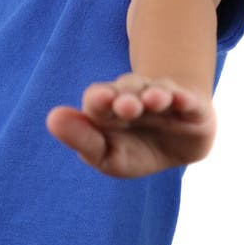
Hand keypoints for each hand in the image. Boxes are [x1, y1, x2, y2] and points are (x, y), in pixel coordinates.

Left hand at [46, 73, 216, 178]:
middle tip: (122, 105)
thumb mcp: (108, 155)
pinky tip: (178, 99)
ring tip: (150, 101)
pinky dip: (181, 97)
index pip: (98, 99)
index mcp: (110, 106)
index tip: (97, 102)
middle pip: (126, 88)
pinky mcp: (191, 105)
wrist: (181, 143)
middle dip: (124, 94)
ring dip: (153, 94)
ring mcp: (164, 99)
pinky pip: (186, 98)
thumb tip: (52, 118)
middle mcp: (135, 95)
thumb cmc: (136, 149)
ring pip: (155, 89)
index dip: (98, 99)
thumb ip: (84, 139)